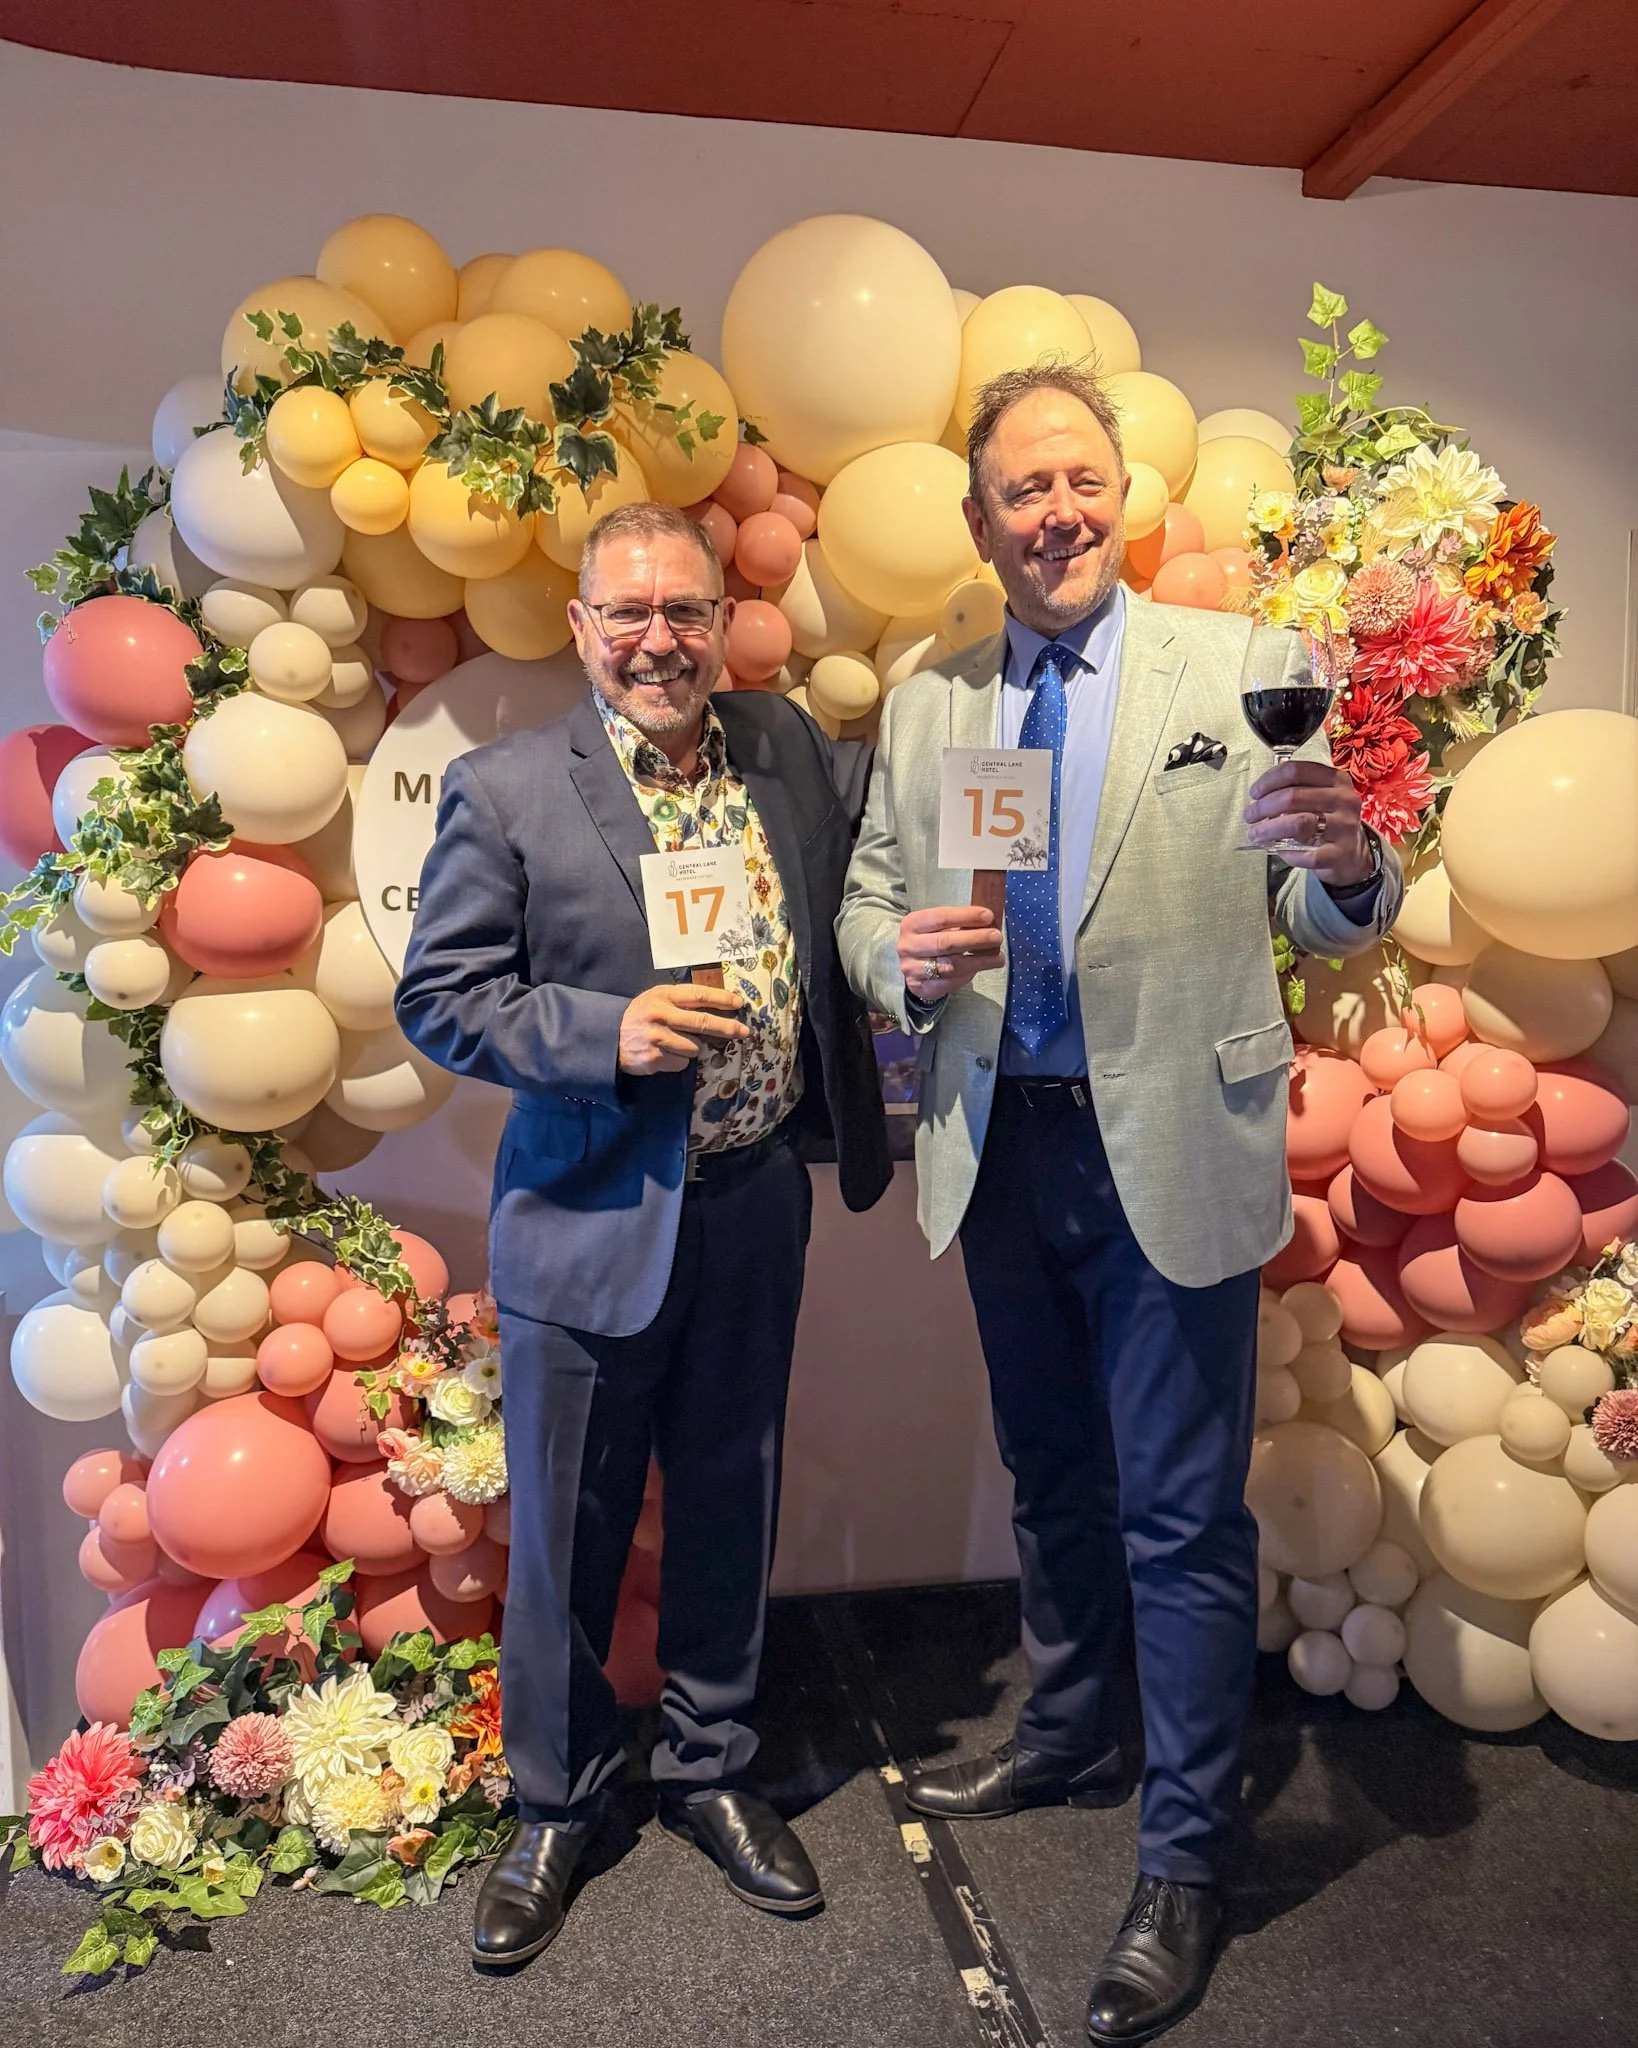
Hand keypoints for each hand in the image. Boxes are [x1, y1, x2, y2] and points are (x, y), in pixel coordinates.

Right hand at [618, 984, 747, 1074]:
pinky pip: (681, 1063)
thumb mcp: (657, 999)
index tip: (738, 1003)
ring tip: (675, 1043)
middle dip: (727, 1028)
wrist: (610, 1037)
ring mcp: (657, 1038)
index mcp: (663, 996)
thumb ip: (682, 1002)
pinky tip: (665, 1054)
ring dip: (692, 1048)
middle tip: (744, 1031)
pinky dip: (678, 1061)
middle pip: (702, 1022)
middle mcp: (660, 1015)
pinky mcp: (654, 1058)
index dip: (721, 999)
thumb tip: (719, 1010)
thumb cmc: (641, 1016)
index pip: (698, 995)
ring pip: (694, 1047)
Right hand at [897, 905, 1003, 1000]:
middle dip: (976, 939)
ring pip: (951, 965)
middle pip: (946, 943)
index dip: (966, 916)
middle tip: (997, 937)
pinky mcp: (922, 987)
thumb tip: (988, 920)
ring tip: (998, 957)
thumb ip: (958, 923)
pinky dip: (969, 974)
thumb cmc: (931, 939)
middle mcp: (908, 946)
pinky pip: (950, 982)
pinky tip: (982, 967)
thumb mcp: (937, 926)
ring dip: (978, 961)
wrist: (913, 966)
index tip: (988, 916)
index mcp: (912, 924)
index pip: (941, 918)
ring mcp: (913, 969)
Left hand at [1243, 761, 1372, 883]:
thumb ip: (1296, 790)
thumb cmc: (1328, 821)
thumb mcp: (1319, 798)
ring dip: (1269, 828)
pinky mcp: (1340, 854)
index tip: (1254, 793)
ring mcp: (1344, 827)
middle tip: (1249, 815)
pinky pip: (1307, 854)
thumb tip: (1260, 797)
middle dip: (1263, 806)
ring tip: (1255, 833)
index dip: (1269, 780)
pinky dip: (1288, 853)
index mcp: (1336, 780)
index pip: (1296, 770)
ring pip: (1298, 823)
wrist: (1352, 854)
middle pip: (1293, 796)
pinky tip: (1279, 851)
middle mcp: (1344, 800)